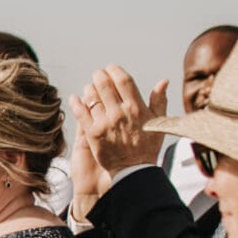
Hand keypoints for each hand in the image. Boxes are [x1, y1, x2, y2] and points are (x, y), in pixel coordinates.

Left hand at [75, 66, 168, 182]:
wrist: (133, 170)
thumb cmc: (148, 146)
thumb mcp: (158, 122)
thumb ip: (159, 100)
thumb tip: (163, 81)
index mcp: (136, 108)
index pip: (123, 81)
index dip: (115, 70)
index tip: (111, 68)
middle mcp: (120, 113)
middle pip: (105, 85)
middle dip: (100, 75)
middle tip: (98, 74)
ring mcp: (104, 123)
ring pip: (92, 97)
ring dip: (89, 88)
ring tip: (90, 86)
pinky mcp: (92, 134)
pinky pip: (81, 113)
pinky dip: (76, 103)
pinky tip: (75, 98)